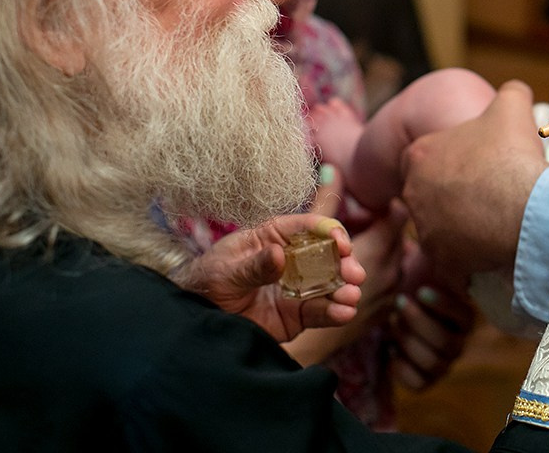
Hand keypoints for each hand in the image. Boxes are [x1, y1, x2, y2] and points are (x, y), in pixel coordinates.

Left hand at [172, 214, 363, 342]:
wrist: (195, 321)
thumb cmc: (206, 282)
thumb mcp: (224, 270)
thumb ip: (254, 265)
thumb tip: (280, 254)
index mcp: (274, 237)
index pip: (308, 227)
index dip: (329, 231)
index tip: (341, 244)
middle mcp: (292, 260)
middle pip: (327, 255)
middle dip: (345, 263)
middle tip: (354, 274)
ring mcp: (297, 288)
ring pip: (330, 284)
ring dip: (345, 288)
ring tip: (351, 296)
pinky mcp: (297, 314)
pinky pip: (320, 312)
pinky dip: (335, 313)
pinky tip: (344, 313)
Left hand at [389, 239, 476, 390]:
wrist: (387, 301)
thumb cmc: (401, 274)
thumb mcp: (399, 251)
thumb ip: (399, 228)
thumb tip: (394, 200)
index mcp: (459, 307)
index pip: (465, 314)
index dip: (444, 305)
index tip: (420, 290)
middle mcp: (456, 335)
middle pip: (451, 342)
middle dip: (422, 324)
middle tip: (399, 305)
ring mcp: (442, 357)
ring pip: (436, 362)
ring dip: (411, 341)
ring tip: (391, 323)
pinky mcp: (423, 376)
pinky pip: (420, 381)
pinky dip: (404, 367)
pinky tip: (391, 350)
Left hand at [401, 79, 547, 281]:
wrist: (528, 209)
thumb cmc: (514, 156)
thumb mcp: (512, 106)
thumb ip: (508, 92)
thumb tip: (514, 91)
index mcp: (417, 155)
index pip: (425, 156)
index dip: (452, 158)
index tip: (476, 164)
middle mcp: (411, 193)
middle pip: (429, 191)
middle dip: (452, 192)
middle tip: (486, 191)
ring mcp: (425, 230)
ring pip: (440, 224)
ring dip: (460, 222)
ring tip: (493, 218)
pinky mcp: (441, 261)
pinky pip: (452, 257)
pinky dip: (469, 253)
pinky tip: (492, 243)